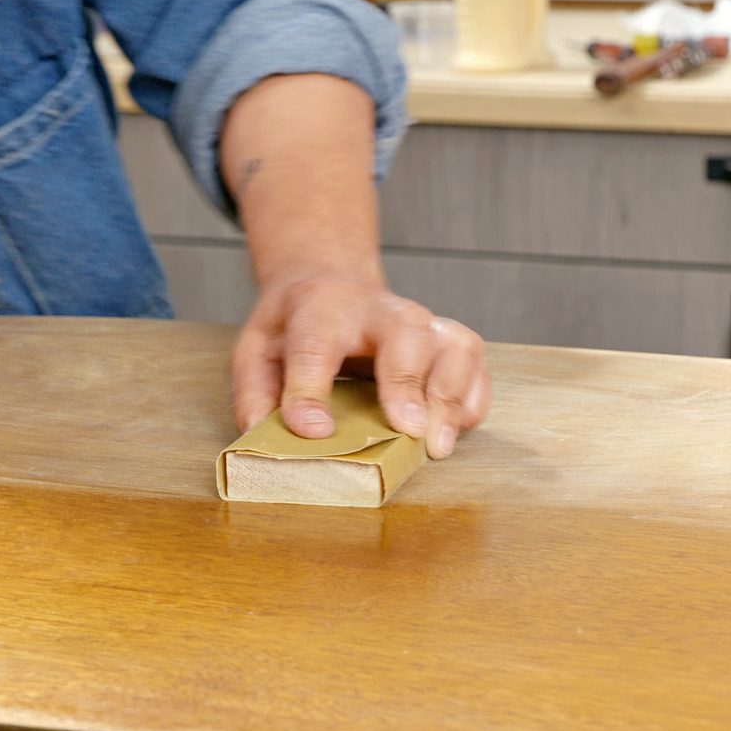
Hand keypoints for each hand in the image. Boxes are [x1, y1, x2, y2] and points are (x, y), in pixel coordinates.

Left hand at [231, 277, 489, 459]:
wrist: (331, 286)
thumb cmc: (296, 328)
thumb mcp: (257, 351)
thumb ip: (256, 395)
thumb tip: (264, 441)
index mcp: (319, 311)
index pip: (314, 346)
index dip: (310, 390)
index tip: (313, 431)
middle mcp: (378, 311)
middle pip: (405, 332)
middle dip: (408, 381)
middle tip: (407, 431)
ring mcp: (422, 322)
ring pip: (453, 345)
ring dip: (449, 396)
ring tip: (436, 444)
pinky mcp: (449, 339)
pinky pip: (474, 365)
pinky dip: (470, 400)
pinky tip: (453, 429)